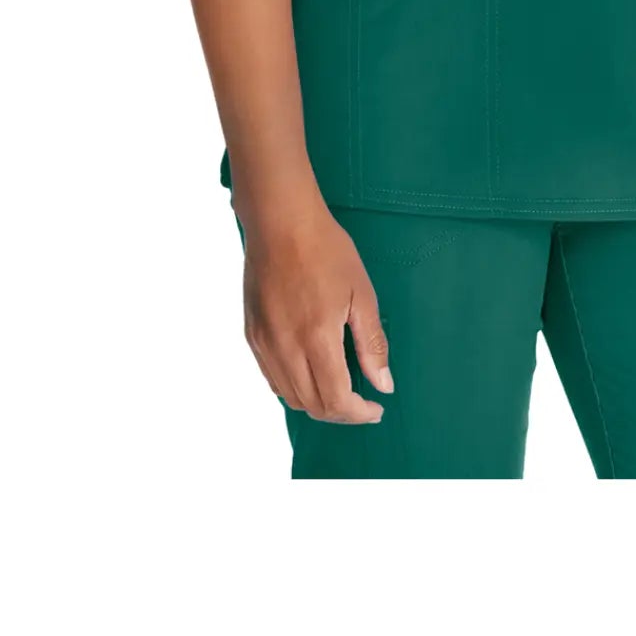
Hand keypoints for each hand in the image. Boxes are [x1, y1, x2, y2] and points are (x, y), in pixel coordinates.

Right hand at [239, 199, 393, 423]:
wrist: (280, 221)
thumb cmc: (327, 251)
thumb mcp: (361, 293)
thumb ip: (372, 344)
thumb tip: (384, 385)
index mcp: (317, 339)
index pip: (336, 400)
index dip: (359, 413)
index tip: (376, 408)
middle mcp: (285, 348)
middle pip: (311, 406)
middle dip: (340, 412)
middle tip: (361, 402)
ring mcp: (264, 343)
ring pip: (289, 396)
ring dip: (316, 403)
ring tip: (339, 391)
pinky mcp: (251, 335)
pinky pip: (272, 378)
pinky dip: (293, 387)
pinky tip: (310, 373)